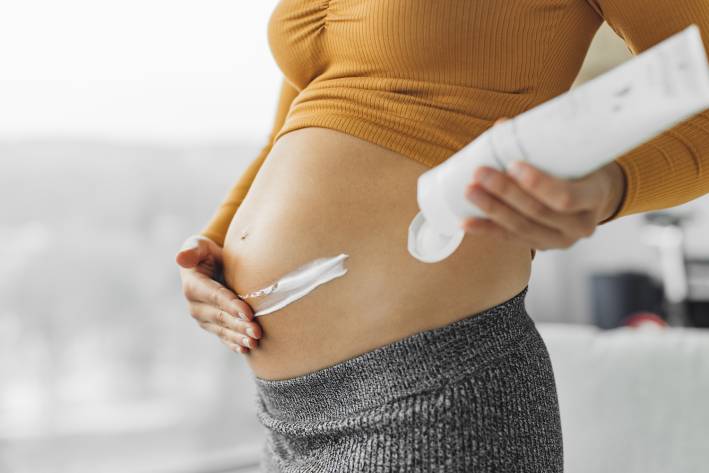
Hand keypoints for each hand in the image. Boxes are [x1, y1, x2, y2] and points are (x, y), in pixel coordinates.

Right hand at [175, 234, 260, 353]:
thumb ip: (192, 250)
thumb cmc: (206, 252)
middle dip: (239, 324)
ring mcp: (203, 318)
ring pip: (223, 329)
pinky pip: (223, 336)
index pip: (215, 296)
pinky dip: (234, 343)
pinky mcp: (212, 326)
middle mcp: (195, 306)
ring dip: (239, 336)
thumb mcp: (199, 246)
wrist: (208, 265)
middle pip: (220, 316)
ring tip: (255, 341)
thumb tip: (181, 257)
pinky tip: (245, 348)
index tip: (248, 312)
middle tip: (257, 331)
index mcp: (192, 286)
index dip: (230, 305)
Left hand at [460, 117, 625, 251]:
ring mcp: (560, 240)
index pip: (565, 197)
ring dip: (491, 209)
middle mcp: (580, 226)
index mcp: (594, 198)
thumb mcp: (573, 152)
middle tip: (480, 173)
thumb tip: (502, 126)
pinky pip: (510, 239)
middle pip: (537, 212)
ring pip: (521, 227)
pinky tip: (465, 222)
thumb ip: (542, 142)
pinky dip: (486, 229)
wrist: (593, 193)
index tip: (512, 164)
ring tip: (469, 191)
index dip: (538, 184)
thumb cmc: (582, 166)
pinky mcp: (541, 246)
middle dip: (505, 192)